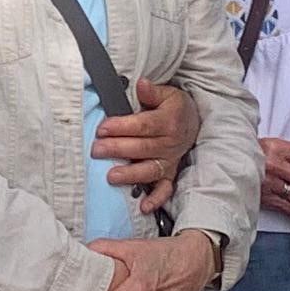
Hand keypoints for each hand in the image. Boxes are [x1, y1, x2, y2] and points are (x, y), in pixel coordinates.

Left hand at [94, 74, 201, 198]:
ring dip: (131, 174)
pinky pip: (165, 189)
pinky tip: (143, 206)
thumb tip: (142, 84)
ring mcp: (170, 161)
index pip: (142, 126)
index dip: (121, 127)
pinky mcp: (170, 173)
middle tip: (97, 151)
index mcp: (168, 122)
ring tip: (112, 176)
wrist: (192, 121)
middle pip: (142, 148)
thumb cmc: (174, 107)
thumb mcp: (167, 93)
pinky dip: (156, 199)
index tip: (102, 129)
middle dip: (118, 149)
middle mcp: (170, 144)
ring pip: (150, 169)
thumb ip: (152, 92)